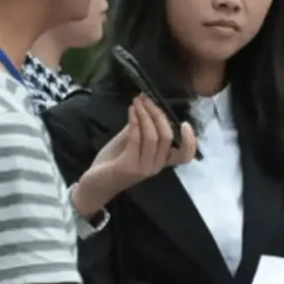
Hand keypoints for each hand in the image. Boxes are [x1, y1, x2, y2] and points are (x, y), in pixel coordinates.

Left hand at [76, 95, 196, 213]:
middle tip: (146, 99)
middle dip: (157, 113)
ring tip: (137, 101)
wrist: (93, 184)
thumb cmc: (112, 163)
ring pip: (152, 136)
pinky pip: (136, 139)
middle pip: (166, 136)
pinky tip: (130, 111)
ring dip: (145, 114)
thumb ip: (140, 128)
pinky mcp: (129, 166)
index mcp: (160, 161)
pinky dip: (135, 121)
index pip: (184, 155)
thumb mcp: (129, 142)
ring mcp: (143, 167)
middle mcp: (156, 166)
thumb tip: (146, 107)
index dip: (190, 141)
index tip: (185, 124)